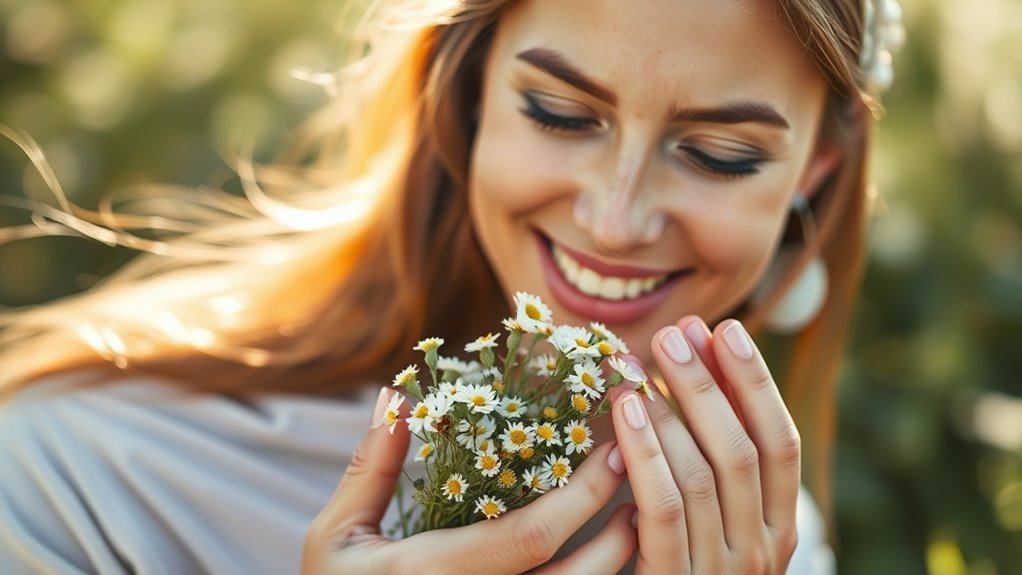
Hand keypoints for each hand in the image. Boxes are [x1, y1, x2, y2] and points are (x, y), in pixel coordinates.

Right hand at [301, 387, 638, 574]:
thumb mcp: (335, 536)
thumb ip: (372, 469)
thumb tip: (397, 394)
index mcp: (433, 573)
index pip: (532, 536)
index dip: (582, 493)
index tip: (613, 448)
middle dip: (621, 530)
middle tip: (642, 478)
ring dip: (618, 563)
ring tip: (634, 517)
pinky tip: (602, 559)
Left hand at [611, 317, 799, 573]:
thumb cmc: (679, 565)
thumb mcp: (712, 518)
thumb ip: (712, 459)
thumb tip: (697, 362)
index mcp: (780, 529)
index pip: (782, 443)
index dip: (755, 383)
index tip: (726, 329)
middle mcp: (762, 551)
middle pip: (743, 450)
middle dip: (709, 385)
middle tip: (675, 333)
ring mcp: (720, 571)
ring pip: (703, 474)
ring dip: (673, 411)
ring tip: (641, 365)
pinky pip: (662, 510)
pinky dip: (645, 453)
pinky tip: (624, 412)